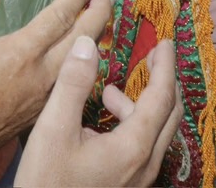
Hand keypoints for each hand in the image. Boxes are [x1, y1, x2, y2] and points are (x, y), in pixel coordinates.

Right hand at [0, 0, 112, 173]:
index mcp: (23, 52)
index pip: (60, 15)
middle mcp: (42, 72)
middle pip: (82, 38)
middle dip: (98, 12)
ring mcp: (45, 94)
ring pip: (81, 61)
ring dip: (94, 36)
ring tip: (99, 19)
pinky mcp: (42, 109)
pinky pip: (71, 79)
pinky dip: (82, 60)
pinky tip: (79, 56)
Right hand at [16, 37, 179, 187]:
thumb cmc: (47, 183)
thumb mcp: (53, 129)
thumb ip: (73, 84)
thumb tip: (88, 44)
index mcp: (133, 147)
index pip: (162, 96)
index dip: (165, 66)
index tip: (166, 42)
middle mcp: (145, 164)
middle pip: (168, 114)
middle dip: (162, 82)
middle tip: (153, 57)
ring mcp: (139, 179)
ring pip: (154, 132)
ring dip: (139, 105)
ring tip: (108, 93)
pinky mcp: (128, 187)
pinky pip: (142, 148)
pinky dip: (130, 126)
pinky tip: (98, 126)